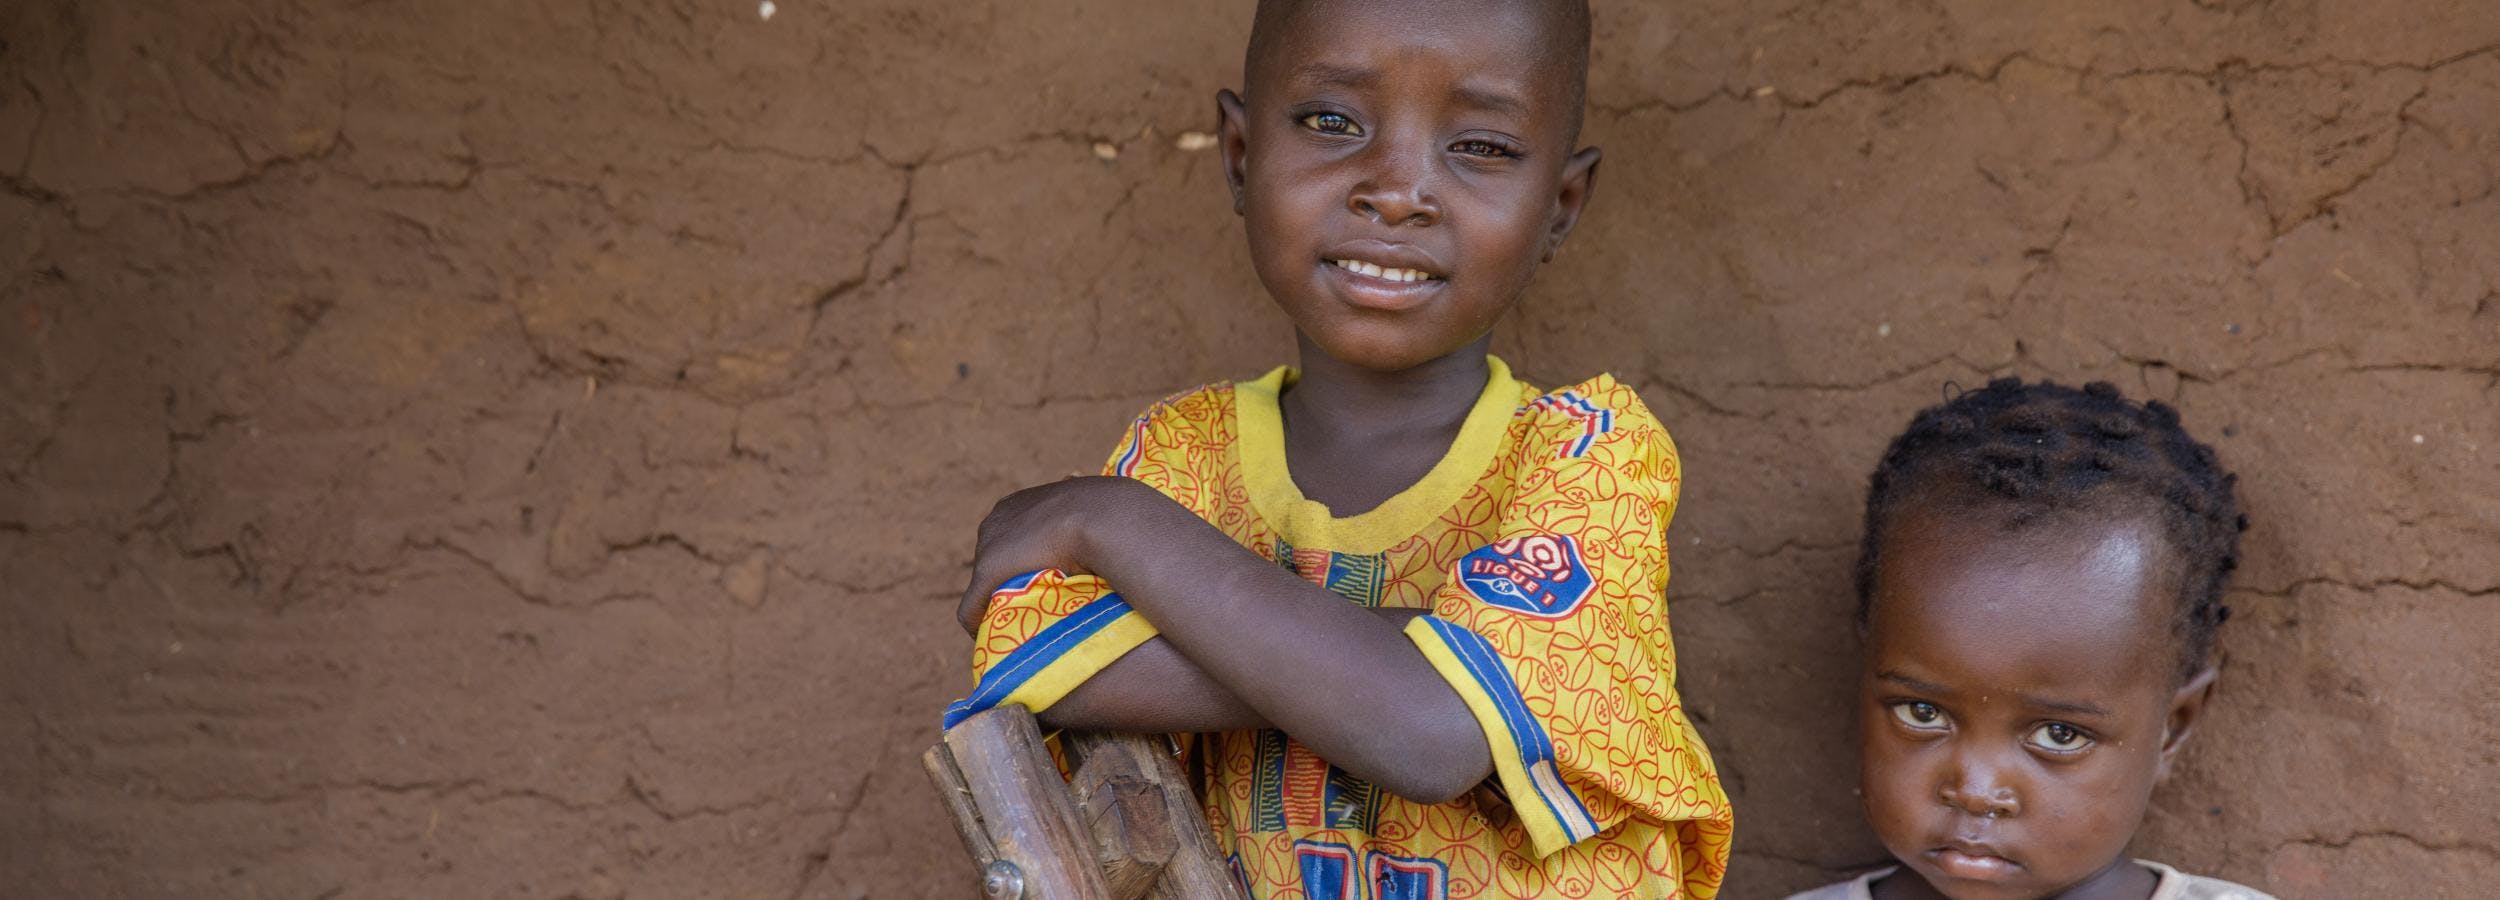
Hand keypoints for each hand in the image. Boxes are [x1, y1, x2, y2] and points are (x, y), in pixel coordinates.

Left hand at [955, 476, 1153, 633]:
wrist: (1102, 516)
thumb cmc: (1109, 515)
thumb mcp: (1098, 513)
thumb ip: (1093, 521)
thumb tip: (1115, 522)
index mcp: (1018, 505)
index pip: (1010, 538)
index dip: (1023, 563)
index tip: (1040, 583)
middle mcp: (996, 521)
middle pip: (992, 562)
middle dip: (1006, 584)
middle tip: (1032, 608)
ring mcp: (988, 547)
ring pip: (981, 587)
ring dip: (997, 606)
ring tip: (1019, 626)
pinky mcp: (986, 573)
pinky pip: (971, 609)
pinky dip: (980, 626)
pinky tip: (998, 643)